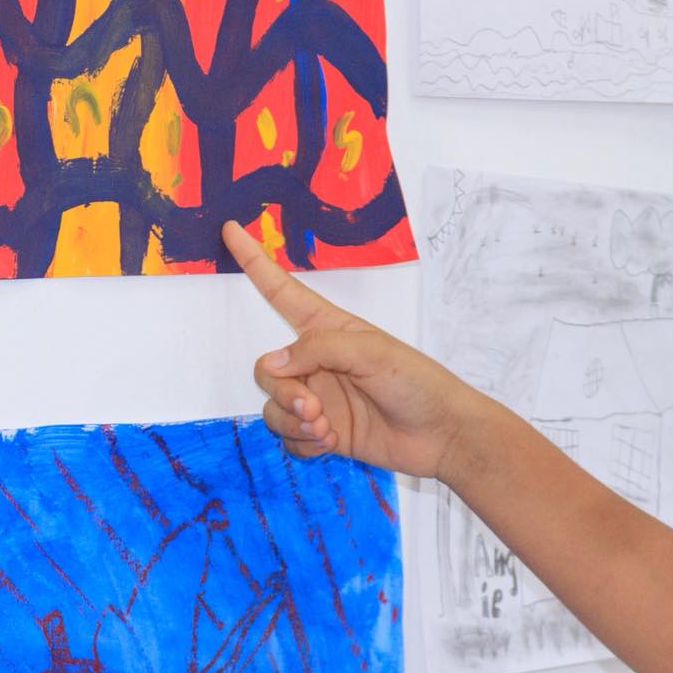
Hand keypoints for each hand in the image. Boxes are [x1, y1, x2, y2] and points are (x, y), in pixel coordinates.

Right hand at [222, 220, 487, 479]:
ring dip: (292, 421)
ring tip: (325, 427)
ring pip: (274, 407)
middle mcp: (318, 363)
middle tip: (314, 408)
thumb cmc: (417, 382)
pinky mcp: (323, 432)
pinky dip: (302, 443)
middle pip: (268, 369)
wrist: (441, 435)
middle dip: (283, 392)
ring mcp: (319, 398)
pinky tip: (328, 443)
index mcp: (330, 329)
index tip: (231, 229)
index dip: (256, 263)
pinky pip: (288, 436)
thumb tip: (272, 363)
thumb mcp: (372, 352)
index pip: (283, 292)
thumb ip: (318, 349)